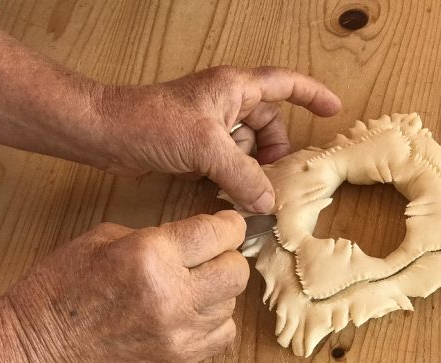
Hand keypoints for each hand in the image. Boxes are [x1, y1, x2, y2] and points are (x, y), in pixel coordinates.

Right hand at [0, 210, 248, 362]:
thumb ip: (162, 236)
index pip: (220, 233)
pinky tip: (187, 313)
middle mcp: (171, 295)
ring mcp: (178, 333)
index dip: (229, 224)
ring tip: (188, 287)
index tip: (227, 224)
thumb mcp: (108, 236)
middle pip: (237, 271)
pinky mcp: (179, 359)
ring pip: (231, 303)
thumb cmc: (67, 282)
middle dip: (227, 257)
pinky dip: (212, 321)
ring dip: (216, 291)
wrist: (43, 342)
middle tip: (208, 256)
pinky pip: (223, 334)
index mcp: (150, 254)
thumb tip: (202, 238)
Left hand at [90, 66, 341, 212]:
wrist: (106, 135)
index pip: (285, 84)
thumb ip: (242, 175)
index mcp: (235, 88)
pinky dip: (233, 176)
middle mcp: (226, 103)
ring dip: (252, 169)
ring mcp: (210, 125)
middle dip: (275, 150)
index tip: (334, 110)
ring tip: (250, 191)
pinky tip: (229, 193)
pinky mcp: (195, 147)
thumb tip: (268, 202)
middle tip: (277, 178)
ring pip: (248, 147)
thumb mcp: (205, 147)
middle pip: (269, 124)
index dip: (312, 94)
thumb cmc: (152, 123)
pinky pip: (228, 161)